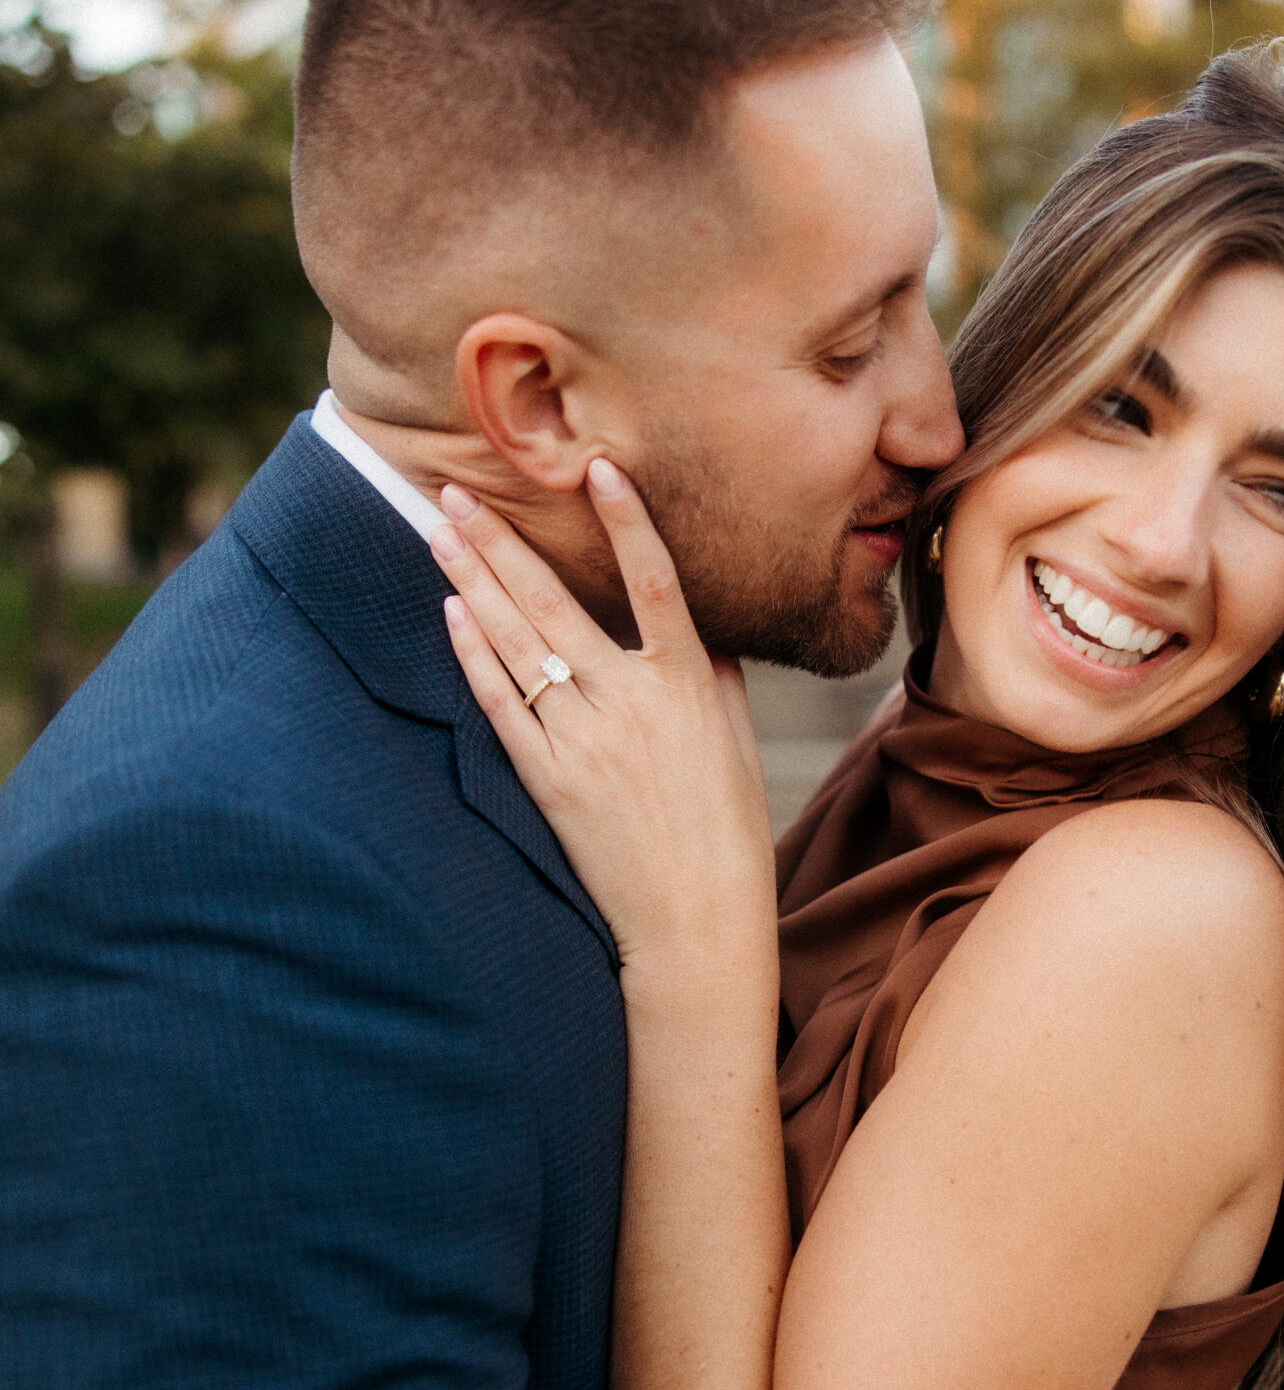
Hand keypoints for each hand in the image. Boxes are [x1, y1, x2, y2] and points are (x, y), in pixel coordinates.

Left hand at [432, 464, 776, 984]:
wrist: (695, 921)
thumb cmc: (727, 830)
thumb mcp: (736, 742)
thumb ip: (715, 674)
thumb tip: (701, 625)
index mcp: (689, 685)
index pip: (655, 582)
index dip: (626, 521)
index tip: (597, 468)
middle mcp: (631, 703)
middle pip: (555, 601)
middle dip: (501, 541)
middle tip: (458, 489)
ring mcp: (583, 740)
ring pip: (518, 642)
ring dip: (473, 581)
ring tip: (440, 531)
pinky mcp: (547, 779)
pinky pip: (501, 703)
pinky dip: (473, 655)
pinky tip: (451, 613)